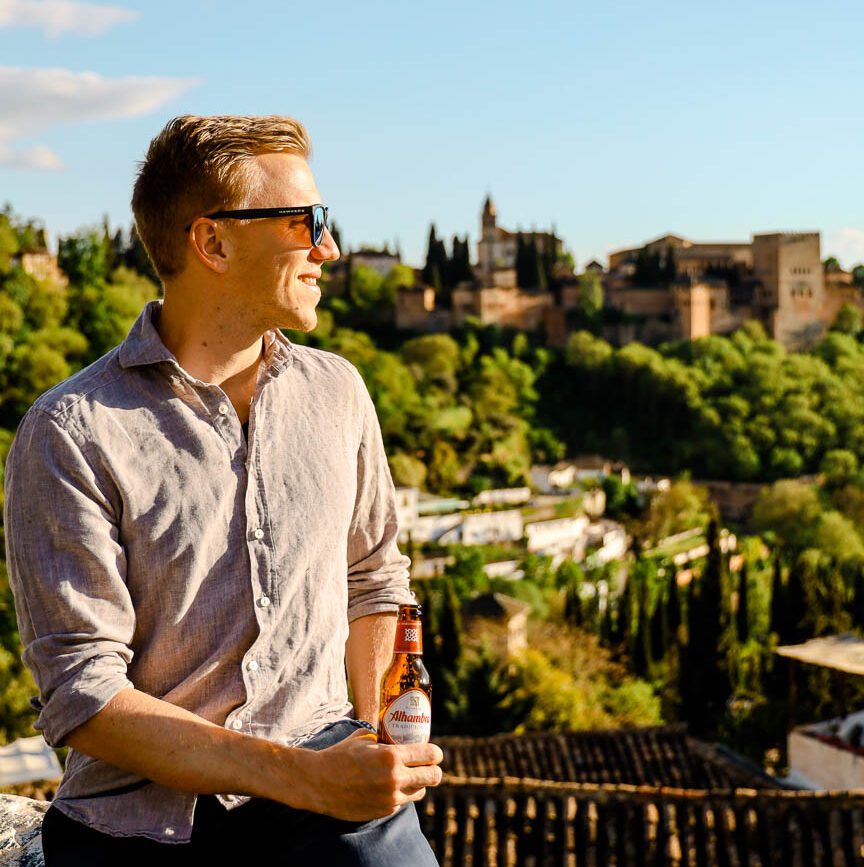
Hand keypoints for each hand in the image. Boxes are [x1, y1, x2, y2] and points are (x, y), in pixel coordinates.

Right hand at [288, 730, 443, 821]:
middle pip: (433, 777)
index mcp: (391, 756)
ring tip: (411, 776)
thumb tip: (398, 732)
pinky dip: (401, 794)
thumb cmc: (340, 755)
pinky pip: (402, 802)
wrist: (318, 782)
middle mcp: (394, 779)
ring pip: (420, 792)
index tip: (435, 753)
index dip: (436, 754)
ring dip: (419, 783)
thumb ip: (384, 738)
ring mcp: (390, 798)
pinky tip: (391, 787)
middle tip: (430, 766)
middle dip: (434, 770)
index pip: (430, 755)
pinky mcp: (383, 811)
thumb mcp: (364, 738)